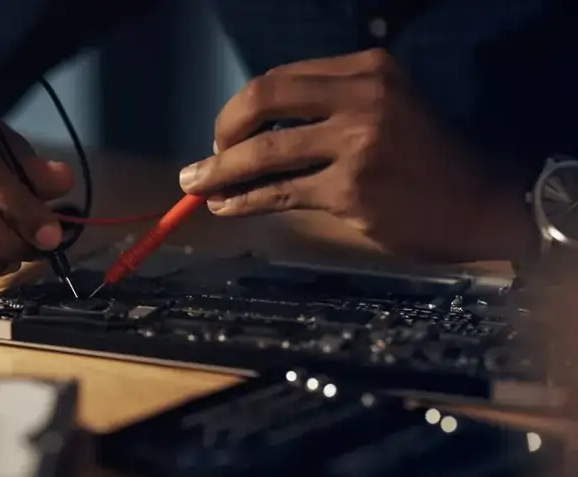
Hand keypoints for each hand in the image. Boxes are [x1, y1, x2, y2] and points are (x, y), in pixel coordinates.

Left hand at [180, 49, 533, 261]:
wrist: (481, 202)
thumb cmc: (429, 158)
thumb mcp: (388, 108)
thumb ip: (330, 107)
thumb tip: (257, 133)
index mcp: (367, 69)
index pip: (280, 79)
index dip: (241, 107)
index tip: (227, 132)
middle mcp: (361, 98)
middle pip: (262, 103)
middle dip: (222, 131)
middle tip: (206, 159)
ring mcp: (356, 145)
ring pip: (264, 154)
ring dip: (219, 172)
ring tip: (195, 186)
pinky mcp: (352, 191)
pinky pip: (280, 194)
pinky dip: (244, 200)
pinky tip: (227, 206)